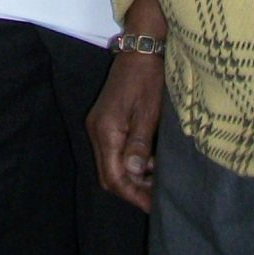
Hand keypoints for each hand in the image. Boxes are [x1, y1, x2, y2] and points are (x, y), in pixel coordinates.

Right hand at [86, 0, 165, 210]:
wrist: (141, 48)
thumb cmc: (148, 78)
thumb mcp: (149, 113)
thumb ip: (140, 144)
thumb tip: (135, 172)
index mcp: (106, 131)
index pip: (113, 177)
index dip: (133, 195)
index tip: (153, 206)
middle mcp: (96, 130)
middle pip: (108, 174)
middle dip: (131, 190)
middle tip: (156, 198)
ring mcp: (98, 125)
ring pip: (110, 164)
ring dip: (131, 176)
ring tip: (157, 181)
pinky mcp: (105, 120)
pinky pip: (113, 151)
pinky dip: (129, 162)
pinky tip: (149, 162)